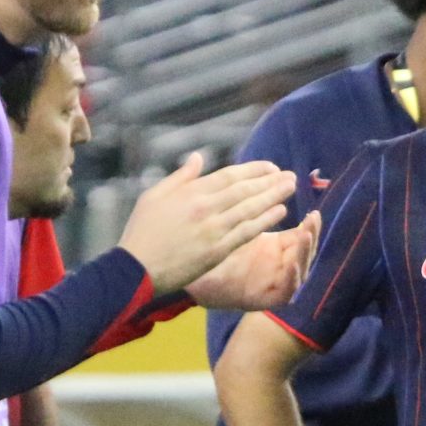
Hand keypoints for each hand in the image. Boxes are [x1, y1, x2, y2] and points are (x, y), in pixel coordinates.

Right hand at [116, 154, 298, 295]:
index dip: (254, 169)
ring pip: (250, 209)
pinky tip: (280, 212)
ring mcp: (213, 230)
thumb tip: (198, 157)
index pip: (230, 175)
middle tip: (290, 175)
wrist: (136, 268)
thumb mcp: (153, 196)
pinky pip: (247, 232)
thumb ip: (180, 176)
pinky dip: (265, 221)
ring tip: (290, 188)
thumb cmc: (141, 232)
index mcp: (191, 192)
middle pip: (245, 190)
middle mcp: (206, 208)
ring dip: (274, 197)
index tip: (271, 167)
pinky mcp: (217, 251)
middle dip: (270, 181)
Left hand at [185, 211, 320, 310]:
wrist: (192, 284)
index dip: (307, 222)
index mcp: (274, 248)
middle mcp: (277, 265)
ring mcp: (272, 283)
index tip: (312, 209)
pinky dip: (291, 279)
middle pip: (303, 250)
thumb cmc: (210, 254)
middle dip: (311, 233)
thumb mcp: (230, 226)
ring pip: (299, 270)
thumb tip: (251, 175)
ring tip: (306, 235)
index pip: (298, 233)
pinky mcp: (265, 300)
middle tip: (313, 217)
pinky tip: (292, 263)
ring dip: (304, 253)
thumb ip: (244, 204)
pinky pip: (285, 292)